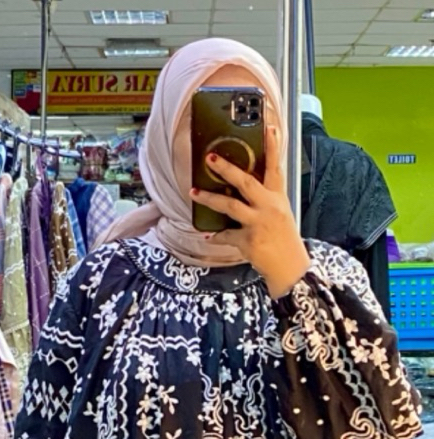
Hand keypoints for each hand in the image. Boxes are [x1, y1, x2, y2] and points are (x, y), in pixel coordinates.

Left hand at [190, 125, 310, 298]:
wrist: (290, 266)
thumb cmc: (283, 238)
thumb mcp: (279, 213)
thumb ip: (263, 200)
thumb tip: (242, 189)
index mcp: (277, 197)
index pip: (276, 167)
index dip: (274, 147)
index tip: (270, 127)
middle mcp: (268, 206)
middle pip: (246, 182)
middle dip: (227, 169)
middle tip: (210, 158)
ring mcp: (258, 223)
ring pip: (230, 206)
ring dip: (210, 199)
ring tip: (193, 193)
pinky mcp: (248, 240)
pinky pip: (226, 235)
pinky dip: (216, 236)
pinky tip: (208, 235)